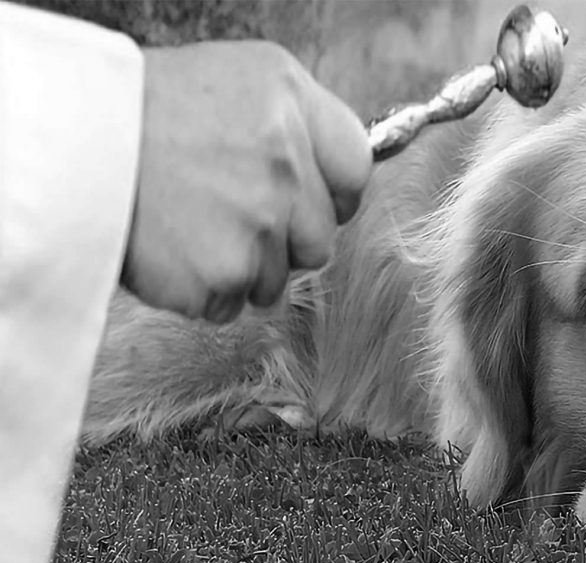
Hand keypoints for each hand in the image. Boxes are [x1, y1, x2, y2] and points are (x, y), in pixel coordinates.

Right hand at [122, 40, 370, 322]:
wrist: (73, 145)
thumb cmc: (152, 108)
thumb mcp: (245, 80)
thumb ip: (305, 125)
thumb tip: (341, 181)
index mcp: (295, 107)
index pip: (356, 172)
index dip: (333, 194)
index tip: (306, 198)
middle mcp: (288, 167)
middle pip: (320, 239)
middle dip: (283, 238)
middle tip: (231, 213)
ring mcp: (258, 227)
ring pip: (276, 280)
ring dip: (242, 267)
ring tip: (193, 227)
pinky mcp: (222, 277)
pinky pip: (232, 304)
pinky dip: (205, 290)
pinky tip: (175, 251)